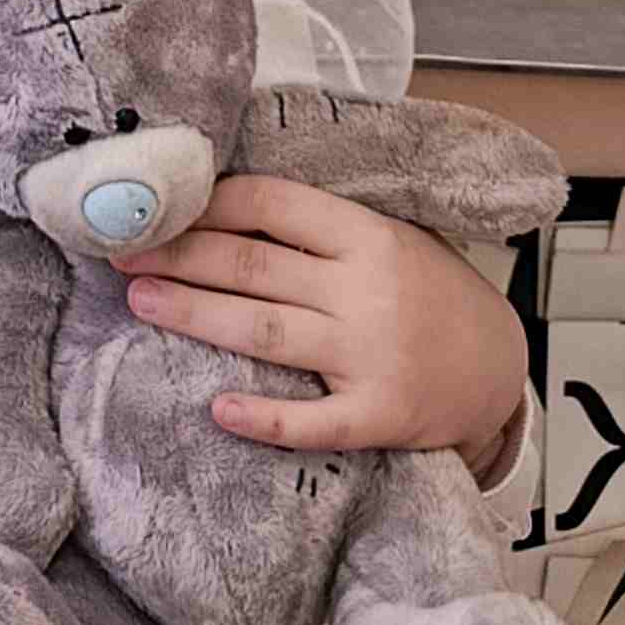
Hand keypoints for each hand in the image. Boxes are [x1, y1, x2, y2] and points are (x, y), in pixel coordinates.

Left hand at [116, 174, 528, 470]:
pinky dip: (265, 418)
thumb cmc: (432, 295)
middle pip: (252, 265)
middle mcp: (366, 290)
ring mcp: (373, 355)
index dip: (205, 205)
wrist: (503, 371)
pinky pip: (314, 421)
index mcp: (367, 235)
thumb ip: (319, 227)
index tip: (157, 208)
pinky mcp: (381, 416)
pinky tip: (218, 410)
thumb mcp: (390, 238)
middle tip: (121, 254)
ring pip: (264, 331)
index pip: (270, 203)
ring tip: (140, 302)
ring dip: (195, 315)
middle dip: (178, 257)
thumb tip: (221, 204)